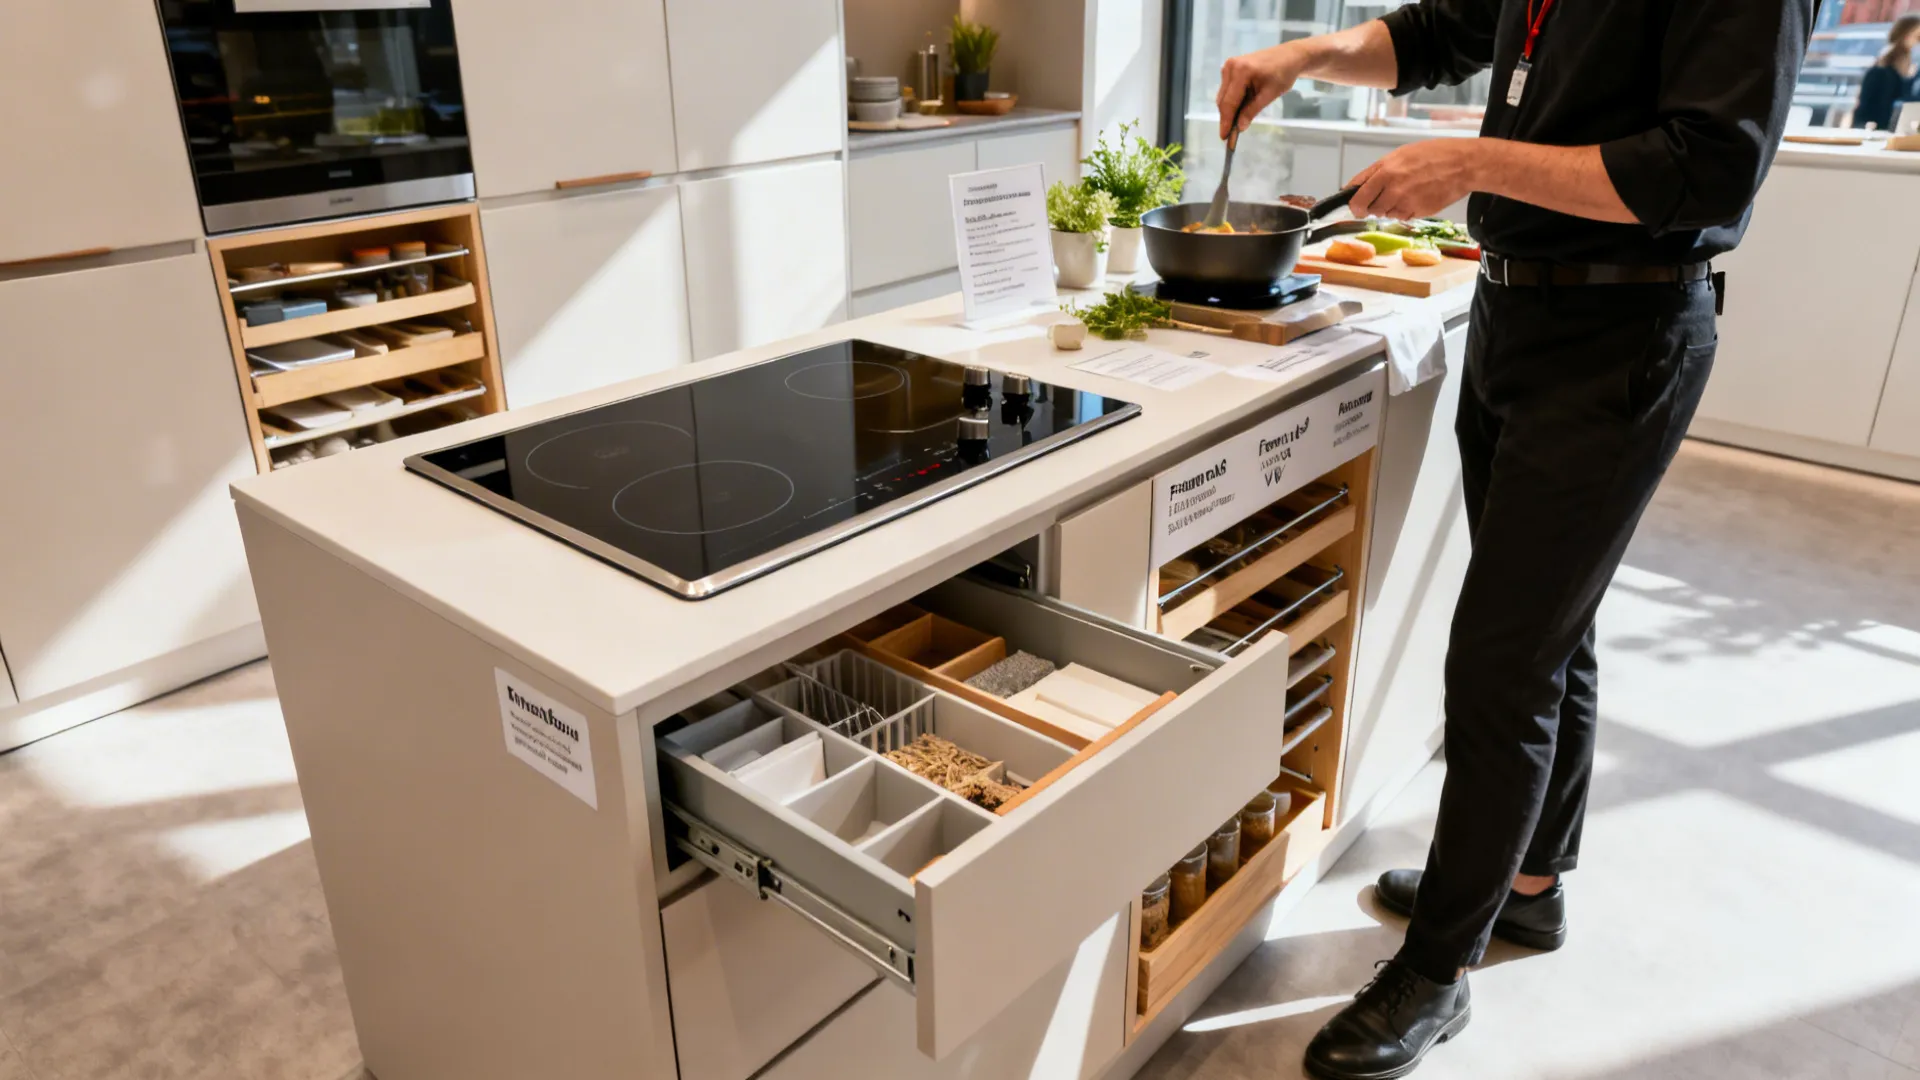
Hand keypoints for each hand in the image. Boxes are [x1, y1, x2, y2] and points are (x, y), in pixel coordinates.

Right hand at [1217, 45, 1308, 140]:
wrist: (1289, 56)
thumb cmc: (1283, 74)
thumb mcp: (1270, 94)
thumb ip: (1253, 110)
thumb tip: (1240, 127)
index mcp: (1241, 71)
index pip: (1229, 102)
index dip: (1226, 121)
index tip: (1224, 137)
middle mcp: (1230, 67)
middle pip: (1223, 100)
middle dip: (1227, 117)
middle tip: (1230, 135)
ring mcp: (1229, 66)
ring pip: (1223, 96)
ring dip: (1229, 110)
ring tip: (1239, 121)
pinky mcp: (1230, 68)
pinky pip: (1227, 90)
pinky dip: (1232, 101)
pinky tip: (1241, 108)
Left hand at [1347, 139, 1484, 220]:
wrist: (1463, 164)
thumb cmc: (1433, 154)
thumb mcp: (1401, 154)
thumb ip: (1378, 171)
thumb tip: (1358, 187)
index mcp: (1385, 170)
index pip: (1357, 194)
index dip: (1352, 202)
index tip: (1352, 205)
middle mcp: (1392, 187)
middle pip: (1368, 208)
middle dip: (1370, 206)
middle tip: (1381, 198)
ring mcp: (1405, 202)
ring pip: (1385, 214)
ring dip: (1389, 208)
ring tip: (1406, 192)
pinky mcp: (1417, 212)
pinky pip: (1402, 217)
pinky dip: (1405, 211)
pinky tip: (1416, 197)